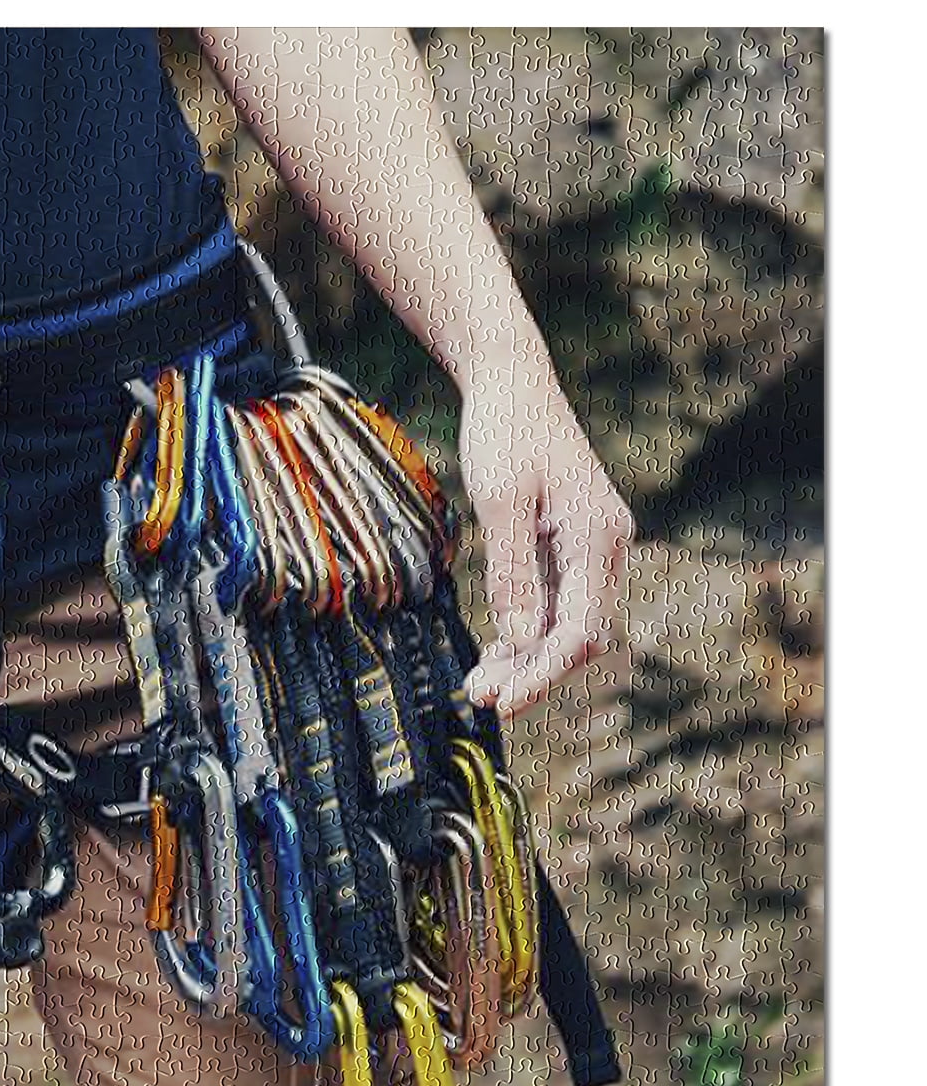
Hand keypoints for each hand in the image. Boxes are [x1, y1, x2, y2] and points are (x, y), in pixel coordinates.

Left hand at [459, 386, 633, 717]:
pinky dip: (527, 629)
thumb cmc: (505, 431)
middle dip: (532, 672)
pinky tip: (496, 652)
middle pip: (578, 634)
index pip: (581, 629)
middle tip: (479, 698)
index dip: (544, 673)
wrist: (512, 382)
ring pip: (567, 622)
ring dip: (526, 657)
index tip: (504, 702)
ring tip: (479, 685)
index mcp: (598, 536)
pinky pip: (556, 601)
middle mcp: (606, 547)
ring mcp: (591, 546)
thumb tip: (523, 639)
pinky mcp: (570, 544)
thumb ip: (513, 571)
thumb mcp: (500, 500)